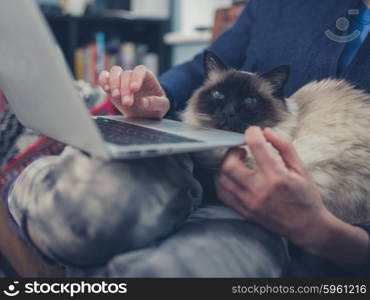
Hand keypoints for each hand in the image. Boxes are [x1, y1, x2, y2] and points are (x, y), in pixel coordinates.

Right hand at [98, 65, 169, 117]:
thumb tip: (142, 103)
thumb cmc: (156, 106)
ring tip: (116, 96)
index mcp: (147, 77)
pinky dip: (103, 81)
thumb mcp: (162, 106)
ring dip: (113, 83)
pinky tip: (106, 89)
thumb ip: (155, 103)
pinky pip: (104, 77)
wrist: (146, 112)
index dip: (136, 78)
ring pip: (115, 72)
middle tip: (127, 103)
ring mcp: (122, 80)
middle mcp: (133, 76)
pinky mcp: (112, 86)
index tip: (134, 89)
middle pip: (126, 74)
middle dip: (125, 89)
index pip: (140, 70)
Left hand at [216, 127, 336, 251]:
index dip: (252, 133)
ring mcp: (249, 203)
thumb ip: (284, 147)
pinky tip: (233, 176)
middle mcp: (259, 191)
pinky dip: (223, 180)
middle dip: (232, 151)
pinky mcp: (244, 212)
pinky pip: (223, 193)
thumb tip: (266, 131)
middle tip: (241, 149)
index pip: (256, 147)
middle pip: (229, 165)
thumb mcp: (301, 168)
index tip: (253, 131)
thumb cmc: (306, 197)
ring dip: (225, 165)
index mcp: (276, 177)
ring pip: (222, 179)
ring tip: (236, 162)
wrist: (307, 227)